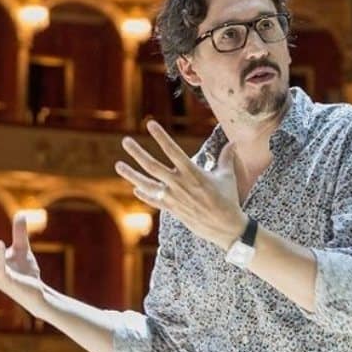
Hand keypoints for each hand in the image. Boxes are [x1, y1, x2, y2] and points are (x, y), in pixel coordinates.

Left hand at [115, 120, 246, 249]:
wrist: (225, 227)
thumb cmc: (228, 200)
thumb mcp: (227, 176)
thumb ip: (226, 157)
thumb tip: (233, 142)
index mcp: (193, 173)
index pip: (173, 150)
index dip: (161, 137)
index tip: (150, 124)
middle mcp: (180, 184)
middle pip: (152, 166)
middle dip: (138, 153)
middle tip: (126, 141)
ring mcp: (174, 198)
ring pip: (147, 184)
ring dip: (131, 174)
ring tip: (118, 165)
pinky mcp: (173, 210)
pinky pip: (154, 201)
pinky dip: (144, 195)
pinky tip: (135, 189)